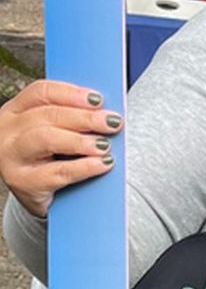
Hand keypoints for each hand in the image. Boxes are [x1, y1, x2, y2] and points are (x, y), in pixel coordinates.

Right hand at [0, 80, 121, 216]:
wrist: (44, 196)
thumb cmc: (52, 157)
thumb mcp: (55, 131)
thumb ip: (73, 117)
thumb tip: (106, 110)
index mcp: (15, 110)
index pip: (41, 92)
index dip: (71, 93)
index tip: (99, 99)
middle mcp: (8, 131)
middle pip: (48, 115)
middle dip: (84, 117)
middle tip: (113, 122)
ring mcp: (11, 157)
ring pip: (46, 139)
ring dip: (80, 141)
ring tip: (105, 145)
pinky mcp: (22, 182)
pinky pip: (57, 172)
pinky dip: (84, 167)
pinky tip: (102, 163)